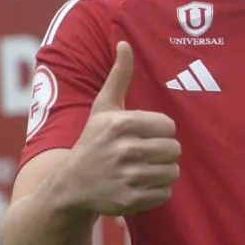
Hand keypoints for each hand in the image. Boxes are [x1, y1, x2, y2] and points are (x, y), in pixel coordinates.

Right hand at [60, 41, 180, 216]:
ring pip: (172, 172)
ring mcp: (126, 177)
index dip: (160, 131)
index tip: (144, 135)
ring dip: (162, 172)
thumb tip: (125, 43)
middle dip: (163, 152)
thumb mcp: (103, 108)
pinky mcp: (128, 201)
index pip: (169, 126)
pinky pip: (165, 194)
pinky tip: (139, 186)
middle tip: (146, 154)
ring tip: (144, 169)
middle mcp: (124, 150)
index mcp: (122, 124)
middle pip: (174, 150)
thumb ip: (119, 76)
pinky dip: (157, 192)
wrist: (70, 185)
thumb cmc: (93, 141)